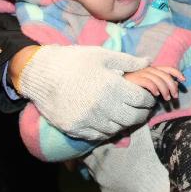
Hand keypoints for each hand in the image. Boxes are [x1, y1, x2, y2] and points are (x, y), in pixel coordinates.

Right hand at [18, 45, 155, 139]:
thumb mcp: (103, 55)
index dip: (149, 98)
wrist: (41, 73)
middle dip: (141, 113)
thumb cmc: (75, 60)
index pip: (141, 100)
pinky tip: (109, 120)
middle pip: (133, 118)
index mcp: (112, 86)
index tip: (148, 96)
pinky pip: (99, 136)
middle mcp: (102, 107)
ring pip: (117, 129)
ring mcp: (88, 120)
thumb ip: (128, 61)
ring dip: (125, 122)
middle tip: (142, 108)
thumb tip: (149, 61)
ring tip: (126, 113)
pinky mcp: (76, 129)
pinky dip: (108, 130)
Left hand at [83, 124, 170, 191]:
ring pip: (95, 174)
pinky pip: (104, 186)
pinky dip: (109, 180)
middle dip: (95, 153)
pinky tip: (119, 177)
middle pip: (88, 160)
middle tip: (104, 148)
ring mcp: (103, 186)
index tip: (103, 136)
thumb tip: (133, 114)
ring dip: (100, 167)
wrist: (154, 191)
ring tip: (112, 162)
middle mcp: (98, 172)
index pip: (90, 145)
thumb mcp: (142, 138)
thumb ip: (135, 125)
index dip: (97, 140)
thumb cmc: (147, 162)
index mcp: (103, 155)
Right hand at [124, 65, 184, 100]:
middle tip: (175, 97)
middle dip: (172, 86)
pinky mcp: (134, 79)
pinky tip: (156, 95)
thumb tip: (176, 84)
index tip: (184, 80)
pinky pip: (148, 82)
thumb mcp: (151, 85)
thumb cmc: (135, 87)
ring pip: (158, 79)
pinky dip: (154, 88)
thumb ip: (162, 84)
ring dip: (164, 90)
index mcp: (153, 69)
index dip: (177, 73)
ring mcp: (141, 73)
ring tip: (166, 99)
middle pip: (164, 75)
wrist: (117, 86)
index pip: (168, 68)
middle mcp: (148, 69)